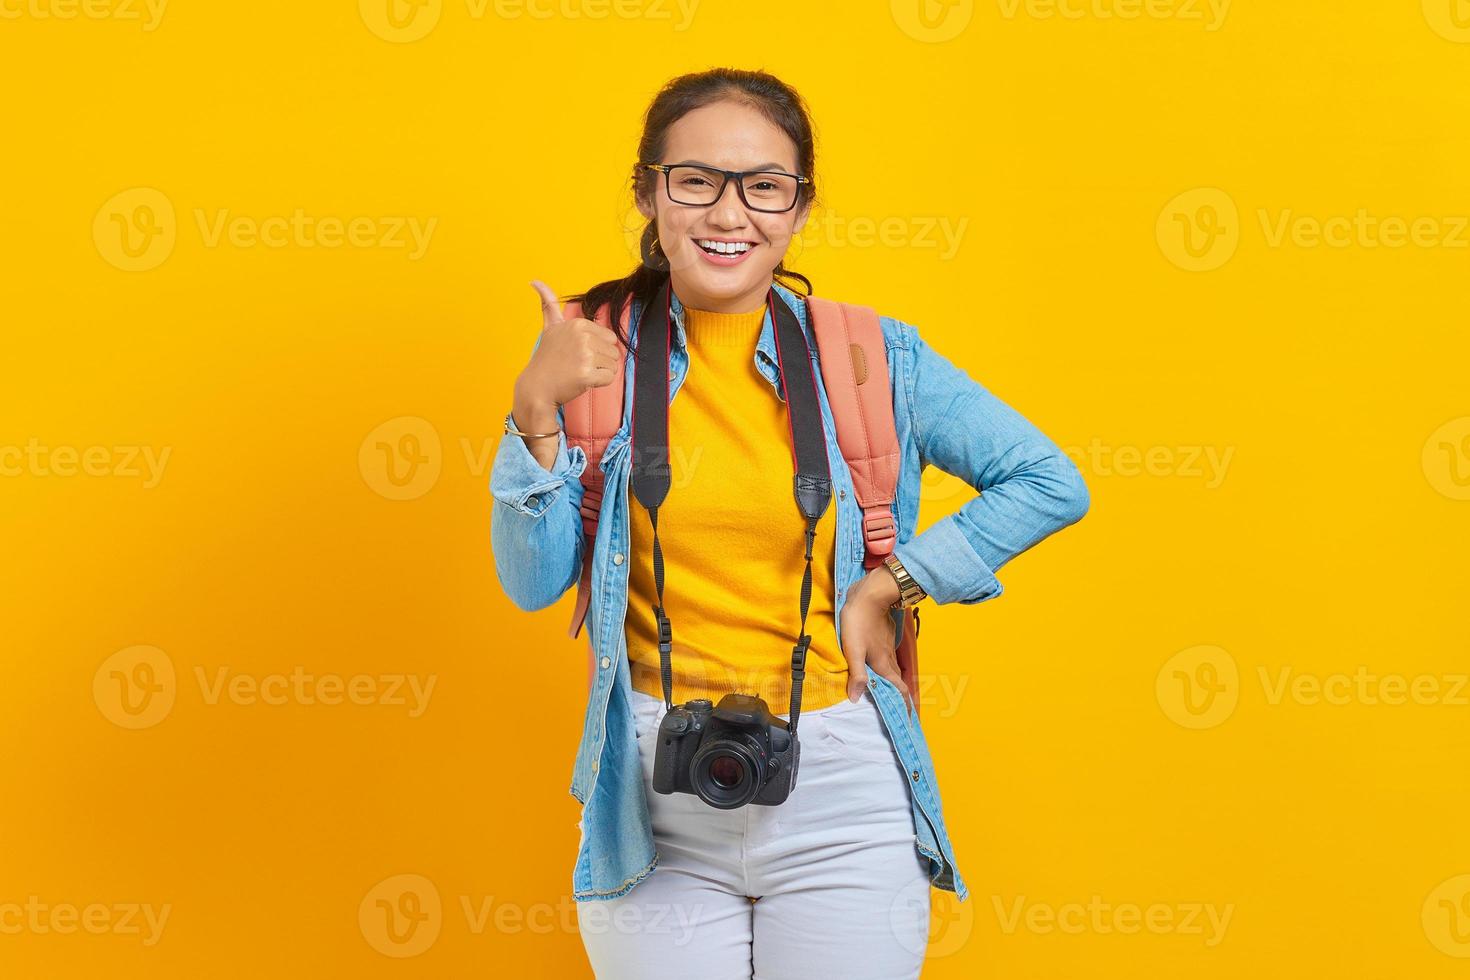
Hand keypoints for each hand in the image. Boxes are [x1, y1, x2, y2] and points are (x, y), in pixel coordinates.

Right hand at [514, 280, 623, 411]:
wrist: (537, 387)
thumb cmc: (546, 358)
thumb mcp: (549, 327)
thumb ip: (548, 304)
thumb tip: (535, 281)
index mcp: (578, 324)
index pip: (610, 338)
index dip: (598, 349)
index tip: (578, 353)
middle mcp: (582, 337)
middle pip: (613, 352)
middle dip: (600, 362)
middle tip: (578, 365)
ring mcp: (585, 356)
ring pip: (613, 366)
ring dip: (600, 373)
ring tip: (580, 373)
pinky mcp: (587, 375)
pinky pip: (609, 378)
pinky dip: (599, 383)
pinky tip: (583, 381)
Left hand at [838, 566, 913, 715]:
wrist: (869, 594)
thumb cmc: (859, 621)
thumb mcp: (853, 649)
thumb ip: (856, 673)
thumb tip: (856, 698)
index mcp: (883, 664)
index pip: (898, 690)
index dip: (905, 706)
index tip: (912, 721)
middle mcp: (889, 659)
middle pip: (898, 683)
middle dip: (902, 699)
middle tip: (905, 713)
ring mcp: (888, 648)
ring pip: (895, 671)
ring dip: (897, 685)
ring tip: (895, 696)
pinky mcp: (884, 638)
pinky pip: (890, 660)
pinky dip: (890, 671)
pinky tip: (883, 671)